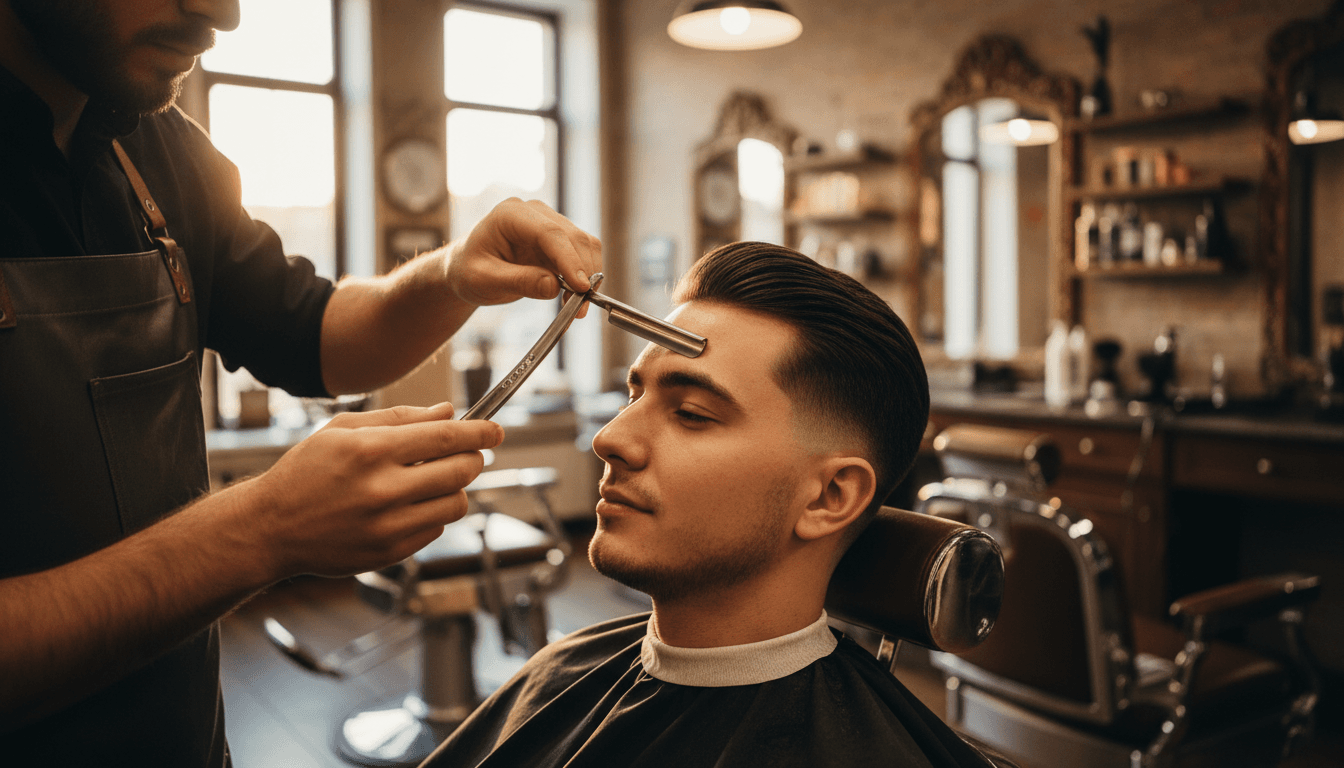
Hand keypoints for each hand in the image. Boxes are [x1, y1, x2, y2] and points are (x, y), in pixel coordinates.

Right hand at [245, 402, 503, 578]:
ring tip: (433, 480)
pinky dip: (433, 513)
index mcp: (370, 450)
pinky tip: (408, 505)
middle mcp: (382, 489)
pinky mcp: (390, 553)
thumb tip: (449, 412)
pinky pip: (436, 528)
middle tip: (468, 453)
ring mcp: (387, 526)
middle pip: (460, 470)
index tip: (496, 429)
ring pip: (456, 503)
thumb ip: (400, 418)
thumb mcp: (342, 431)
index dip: (480, 432)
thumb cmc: (306, 472)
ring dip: (455, 488)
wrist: (270, 528)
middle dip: (473, 457)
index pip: (446, 437)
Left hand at [446, 198, 601, 311]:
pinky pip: (581, 255)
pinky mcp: (558, 240)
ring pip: (584, 245)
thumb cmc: (468, 270)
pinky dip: (583, 277)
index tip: (580, 287)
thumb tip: (553, 286)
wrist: (467, 269)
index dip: (569, 259)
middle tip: (581, 306)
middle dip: (582, 271)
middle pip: (573, 237)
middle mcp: (533, 212)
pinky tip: (573, 298)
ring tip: (576, 307)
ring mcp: (548, 223)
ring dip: (587, 276)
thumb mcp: (485, 280)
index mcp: (510, 214)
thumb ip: (519, 281)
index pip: (549, 233)